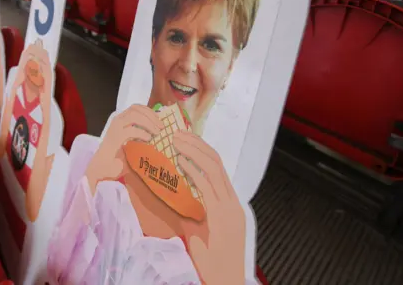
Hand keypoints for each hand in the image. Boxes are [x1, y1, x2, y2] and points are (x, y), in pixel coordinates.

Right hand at [87, 105, 162, 191]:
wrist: (101, 170)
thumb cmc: (117, 159)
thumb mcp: (132, 144)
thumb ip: (141, 136)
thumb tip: (158, 132)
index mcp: (121, 121)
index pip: (135, 108)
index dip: (149, 111)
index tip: (159, 119)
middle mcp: (117, 121)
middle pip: (136, 109)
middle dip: (151, 116)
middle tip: (161, 126)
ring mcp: (115, 128)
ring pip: (135, 116)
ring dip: (148, 123)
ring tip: (156, 132)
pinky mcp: (115, 137)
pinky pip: (132, 130)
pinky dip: (142, 133)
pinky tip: (148, 139)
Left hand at [174, 132, 245, 284]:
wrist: (225, 282)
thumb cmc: (211, 263)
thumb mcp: (199, 231)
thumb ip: (190, 211)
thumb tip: (170, 195)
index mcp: (229, 205)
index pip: (217, 168)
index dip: (201, 150)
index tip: (184, 139)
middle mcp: (231, 203)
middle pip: (216, 162)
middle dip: (196, 144)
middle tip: (178, 133)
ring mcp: (228, 209)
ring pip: (213, 169)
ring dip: (193, 151)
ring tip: (176, 141)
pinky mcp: (222, 217)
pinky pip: (208, 187)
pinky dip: (194, 171)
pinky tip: (180, 162)